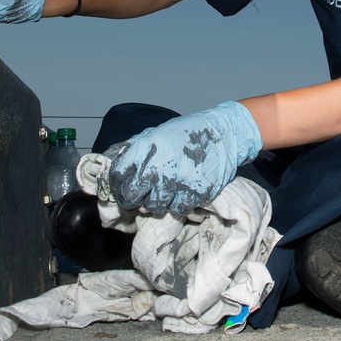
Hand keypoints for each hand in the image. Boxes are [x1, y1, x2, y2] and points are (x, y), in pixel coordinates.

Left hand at [107, 101, 262, 213]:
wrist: (223, 134)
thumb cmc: (188, 132)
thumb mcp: (157, 133)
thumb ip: (137, 150)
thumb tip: (120, 167)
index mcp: (145, 149)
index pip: (117, 176)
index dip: (117, 185)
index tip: (121, 188)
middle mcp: (157, 167)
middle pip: (130, 197)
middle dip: (132, 199)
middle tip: (139, 196)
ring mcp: (176, 183)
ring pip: (153, 207)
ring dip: (156, 201)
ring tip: (165, 191)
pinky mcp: (193, 194)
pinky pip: (176, 209)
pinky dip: (178, 202)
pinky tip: (182, 191)